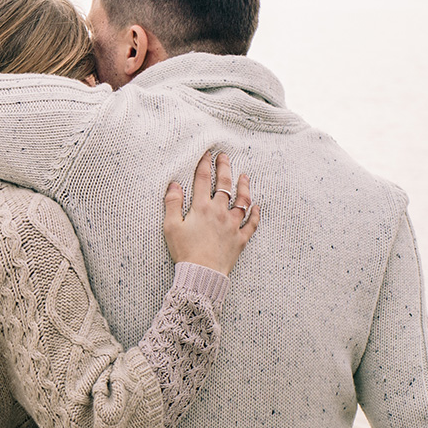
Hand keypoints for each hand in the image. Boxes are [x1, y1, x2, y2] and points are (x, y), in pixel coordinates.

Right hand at [163, 149, 258, 275]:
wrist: (201, 273)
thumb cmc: (184, 252)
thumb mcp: (171, 227)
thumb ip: (172, 203)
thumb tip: (174, 184)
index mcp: (202, 208)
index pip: (203, 179)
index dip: (204, 164)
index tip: (206, 154)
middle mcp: (219, 212)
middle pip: (224, 185)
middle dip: (224, 168)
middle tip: (224, 157)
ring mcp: (232, 225)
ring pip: (242, 201)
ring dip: (244, 187)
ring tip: (244, 176)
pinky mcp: (240, 239)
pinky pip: (251, 224)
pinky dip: (255, 214)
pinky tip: (256, 207)